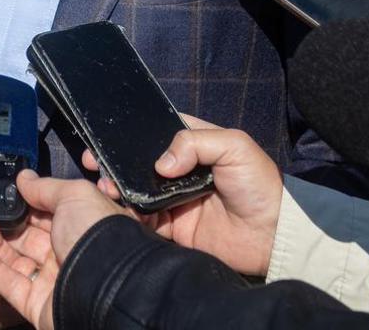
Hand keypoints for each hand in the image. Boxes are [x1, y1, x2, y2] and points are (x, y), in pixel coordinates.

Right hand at [0, 171, 129, 329]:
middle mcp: (68, 252)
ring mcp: (52, 280)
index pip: (48, 212)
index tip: (8, 191)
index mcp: (82, 226)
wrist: (106, 287)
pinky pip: (9, 283)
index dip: (27, 202)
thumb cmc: (98, 236)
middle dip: (7, 221)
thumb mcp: (75, 195)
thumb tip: (24, 178)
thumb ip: (46, 187)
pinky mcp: (36, 303)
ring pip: (15, 259)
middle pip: (29, 235)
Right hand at [89, 116, 282, 276]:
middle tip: (94, 162)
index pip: (155, 132)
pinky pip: (143, 220)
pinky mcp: (173, 228)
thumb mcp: (235, 146)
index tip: (105, 134)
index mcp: (193, 144)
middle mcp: (179, 171)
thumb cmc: (259, 184)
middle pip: (138, 162)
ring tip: (106, 186)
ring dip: (116, 187)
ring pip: (135, 190)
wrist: (274, 235)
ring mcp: (174, 199)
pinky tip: (119, 209)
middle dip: (114, 161)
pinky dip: (128, 216)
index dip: (130, 132)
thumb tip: (162, 163)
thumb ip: (195, 142)